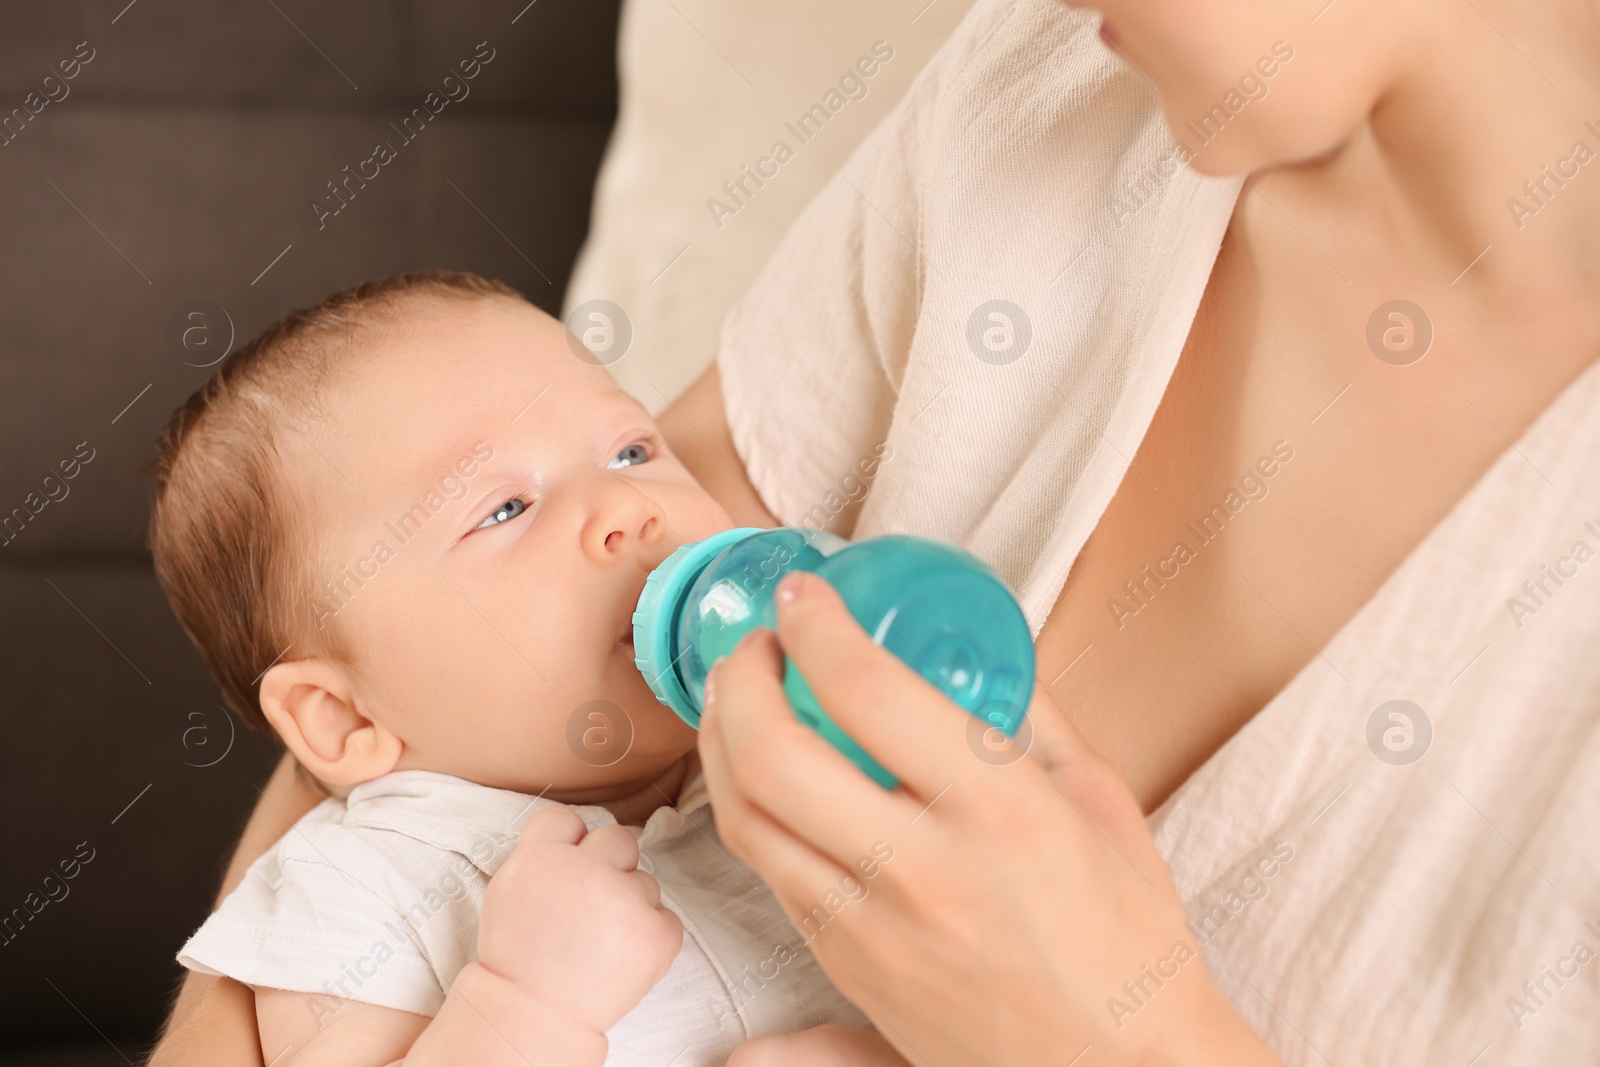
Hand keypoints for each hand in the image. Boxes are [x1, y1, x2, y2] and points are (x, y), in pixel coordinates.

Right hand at [475, 806, 683, 1035]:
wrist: (535, 1014)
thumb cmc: (520, 957)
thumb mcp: (509, 891)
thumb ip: (542, 855)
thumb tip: (579, 840)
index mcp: (543, 855)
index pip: (567, 819)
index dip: (570, 843)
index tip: (567, 869)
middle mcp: (587, 868)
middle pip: (618, 838)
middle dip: (611, 864)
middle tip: (592, 904)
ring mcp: (626, 899)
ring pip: (644, 882)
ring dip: (629, 906)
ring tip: (600, 943)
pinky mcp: (657, 932)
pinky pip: (666, 918)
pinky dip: (650, 936)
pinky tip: (621, 958)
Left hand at [698, 571, 1279, 1066]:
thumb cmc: (1126, 940)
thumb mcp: (1101, 801)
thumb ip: (1029, 715)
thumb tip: (972, 648)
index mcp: (999, 811)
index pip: (868, 691)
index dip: (816, 624)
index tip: (803, 593)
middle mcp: (921, 869)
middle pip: (773, 754)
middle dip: (739, 676)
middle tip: (754, 642)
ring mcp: (870, 927)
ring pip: (744, 817)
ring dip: (720, 739)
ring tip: (737, 697)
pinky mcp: (842, 966)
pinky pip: (766, 872)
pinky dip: (744, 805)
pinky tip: (759, 772)